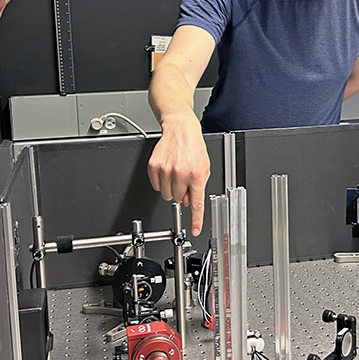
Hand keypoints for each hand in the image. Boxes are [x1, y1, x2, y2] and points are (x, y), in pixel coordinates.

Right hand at [147, 113, 209, 235]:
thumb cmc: (194, 147)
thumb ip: (198, 187)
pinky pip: (155, 186)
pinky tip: (167, 170)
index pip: (195, 203)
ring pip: (165, 194)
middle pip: (177, 199)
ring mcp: (165, 171)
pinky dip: (161, 181)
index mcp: (196, 175)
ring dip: (170, 188)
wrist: (180, 129)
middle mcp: (180, 174)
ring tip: (176, 173)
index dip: (195, 219)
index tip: (194, 230)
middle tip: (184, 179)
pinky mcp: (154, 167)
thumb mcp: (204, 168)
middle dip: (181, 192)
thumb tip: (188, 202)